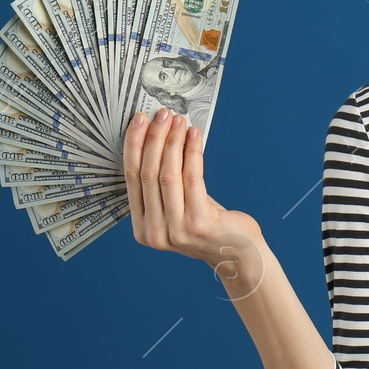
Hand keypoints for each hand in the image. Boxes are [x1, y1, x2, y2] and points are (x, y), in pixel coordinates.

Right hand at [123, 108, 265, 294]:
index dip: (133, 146)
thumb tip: (156, 136)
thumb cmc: (206, 224)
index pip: (130, 179)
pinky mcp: (199, 223)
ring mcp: (176, 230)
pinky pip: (192, 179)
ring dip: (172, 142)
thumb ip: (162, 185)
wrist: (237, 254)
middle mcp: (155, 232)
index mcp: (142, 229)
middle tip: (161, 114)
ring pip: (168, 175)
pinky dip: (192, 152)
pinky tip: (195, 135)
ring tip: (179, 121)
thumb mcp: (176, 208)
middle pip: (148, 174)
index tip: (138, 121)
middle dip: (153, 139)